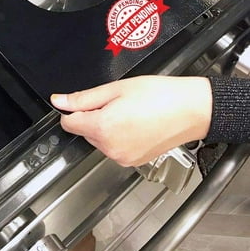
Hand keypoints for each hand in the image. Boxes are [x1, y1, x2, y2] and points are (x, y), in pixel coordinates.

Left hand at [51, 76, 212, 166]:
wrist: (193, 110)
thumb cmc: (160, 96)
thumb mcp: (115, 89)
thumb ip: (83, 98)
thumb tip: (59, 101)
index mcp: (103, 128)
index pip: (69, 123)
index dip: (73, 110)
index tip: (83, 101)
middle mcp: (110, 148)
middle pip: (85, 131)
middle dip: (93, 116)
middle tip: (117, 102)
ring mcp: (122, 158)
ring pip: (99, 139)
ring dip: (106, 126)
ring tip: (130, 111)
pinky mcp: (133, 161)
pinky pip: (114, 147)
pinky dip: (118, 135)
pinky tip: (136, 123)